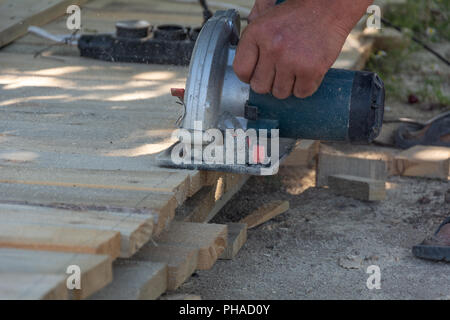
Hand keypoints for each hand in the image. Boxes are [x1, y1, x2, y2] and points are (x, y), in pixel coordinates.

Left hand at [234, 0, 370, 98]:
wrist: (329, 7)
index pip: (240, 71)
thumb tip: (244, 55)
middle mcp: (272, 48)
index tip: (257, 73)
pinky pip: (301, 93)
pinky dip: (304, 87)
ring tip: (294, 71)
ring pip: (280, 93)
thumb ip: (252, 33)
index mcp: (256, 33)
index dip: (249, 75)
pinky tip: (306, 73)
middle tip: (278, 72)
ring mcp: (292, 60)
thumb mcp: (267, 15)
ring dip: (287, 86)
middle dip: (268, 83)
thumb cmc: (297, 13)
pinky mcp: (311, 70)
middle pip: (259, 87)